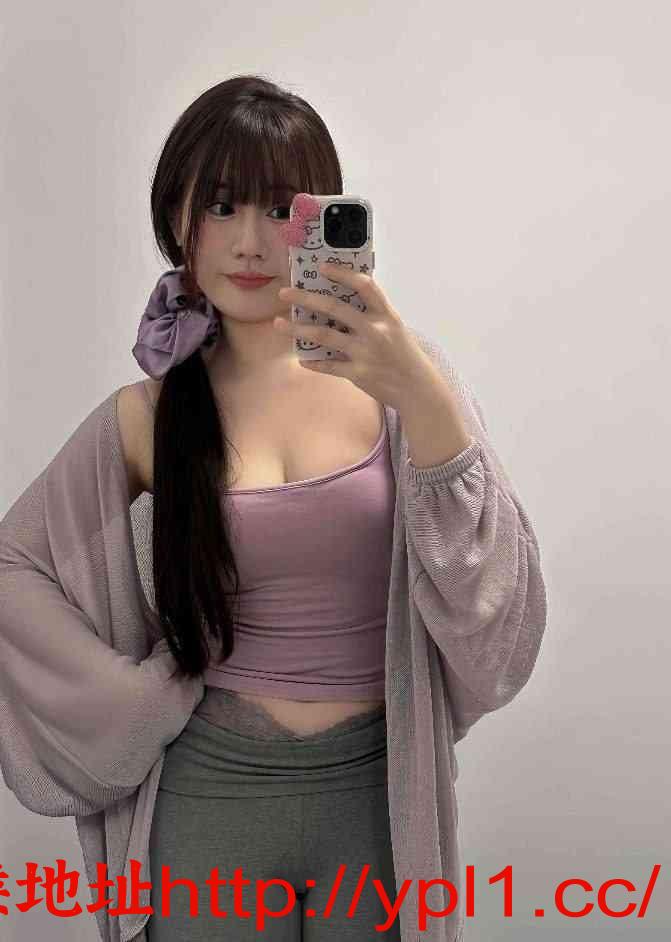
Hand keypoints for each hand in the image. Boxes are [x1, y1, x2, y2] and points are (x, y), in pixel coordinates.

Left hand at [273, 261, 440, 411]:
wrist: (417, 388)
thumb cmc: (402, 354)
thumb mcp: (393, 327)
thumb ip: (371, 314)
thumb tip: (339, 300)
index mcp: (385, 315)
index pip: (364, 285)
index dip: (342, 274)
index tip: (322, 267)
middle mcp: (375, 330)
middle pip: (335, 308)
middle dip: (305, 298)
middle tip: (284, 293)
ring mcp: (365, 352)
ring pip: (324, 336)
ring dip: (297, 329)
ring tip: (278, 324)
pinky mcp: (358, 373)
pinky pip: (328, 365)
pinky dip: (313, 362)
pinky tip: (302, 358)